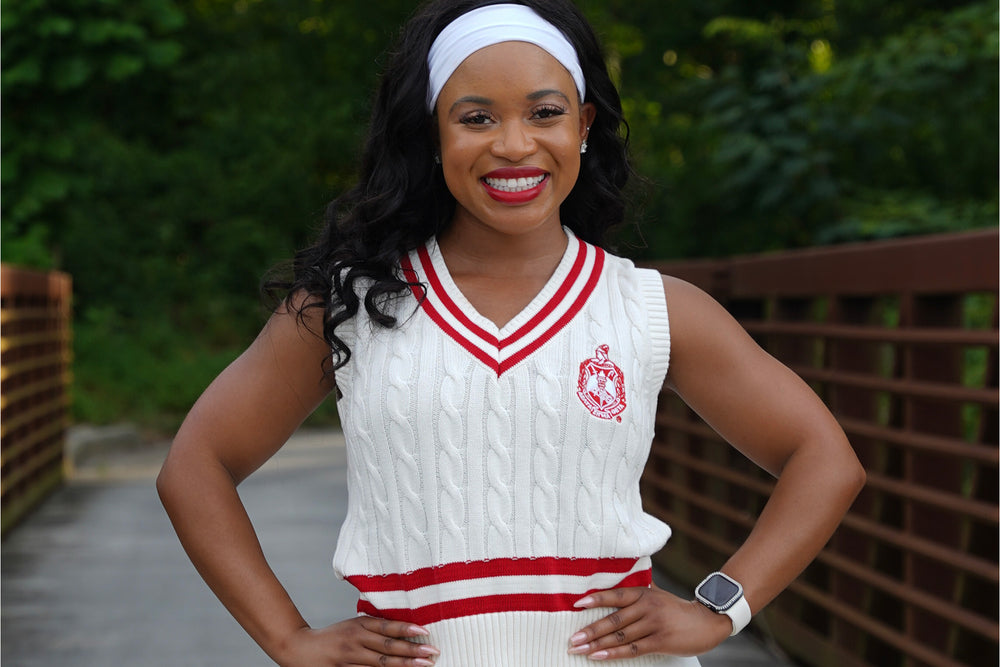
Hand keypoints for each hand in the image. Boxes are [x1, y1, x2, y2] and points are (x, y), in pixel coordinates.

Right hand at [276, 617, 439, 666]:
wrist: (301, 649)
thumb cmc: (333, 636)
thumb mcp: (353, 624)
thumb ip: (374, 626)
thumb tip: (402, 626)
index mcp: (359, 625)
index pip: (387, 626)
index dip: (406, 629)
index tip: (425, 631)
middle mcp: (356, 641)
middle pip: (388, 647)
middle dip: (412, 651)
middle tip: (432, 653)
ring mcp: (351, 659)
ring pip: (382, 664)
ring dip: (404, 665)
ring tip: (424, 666)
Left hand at [567, 585, 731, 659]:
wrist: (707, 621)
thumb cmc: (678, 609)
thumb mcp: (658, 594)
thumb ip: (640, 589)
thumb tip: (619, 579)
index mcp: (644, 593)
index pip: (615, 595)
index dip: (596, 598)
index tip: (577, 604)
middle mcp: (647, 607)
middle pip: (613, 619)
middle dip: (590, 630)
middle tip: (572, 638)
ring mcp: (653, 624)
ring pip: (620, 635)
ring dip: (597, 644)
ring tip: (579, 649)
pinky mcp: (660, 641)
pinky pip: (632, 648)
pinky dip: (614, 653)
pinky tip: (599, 656)